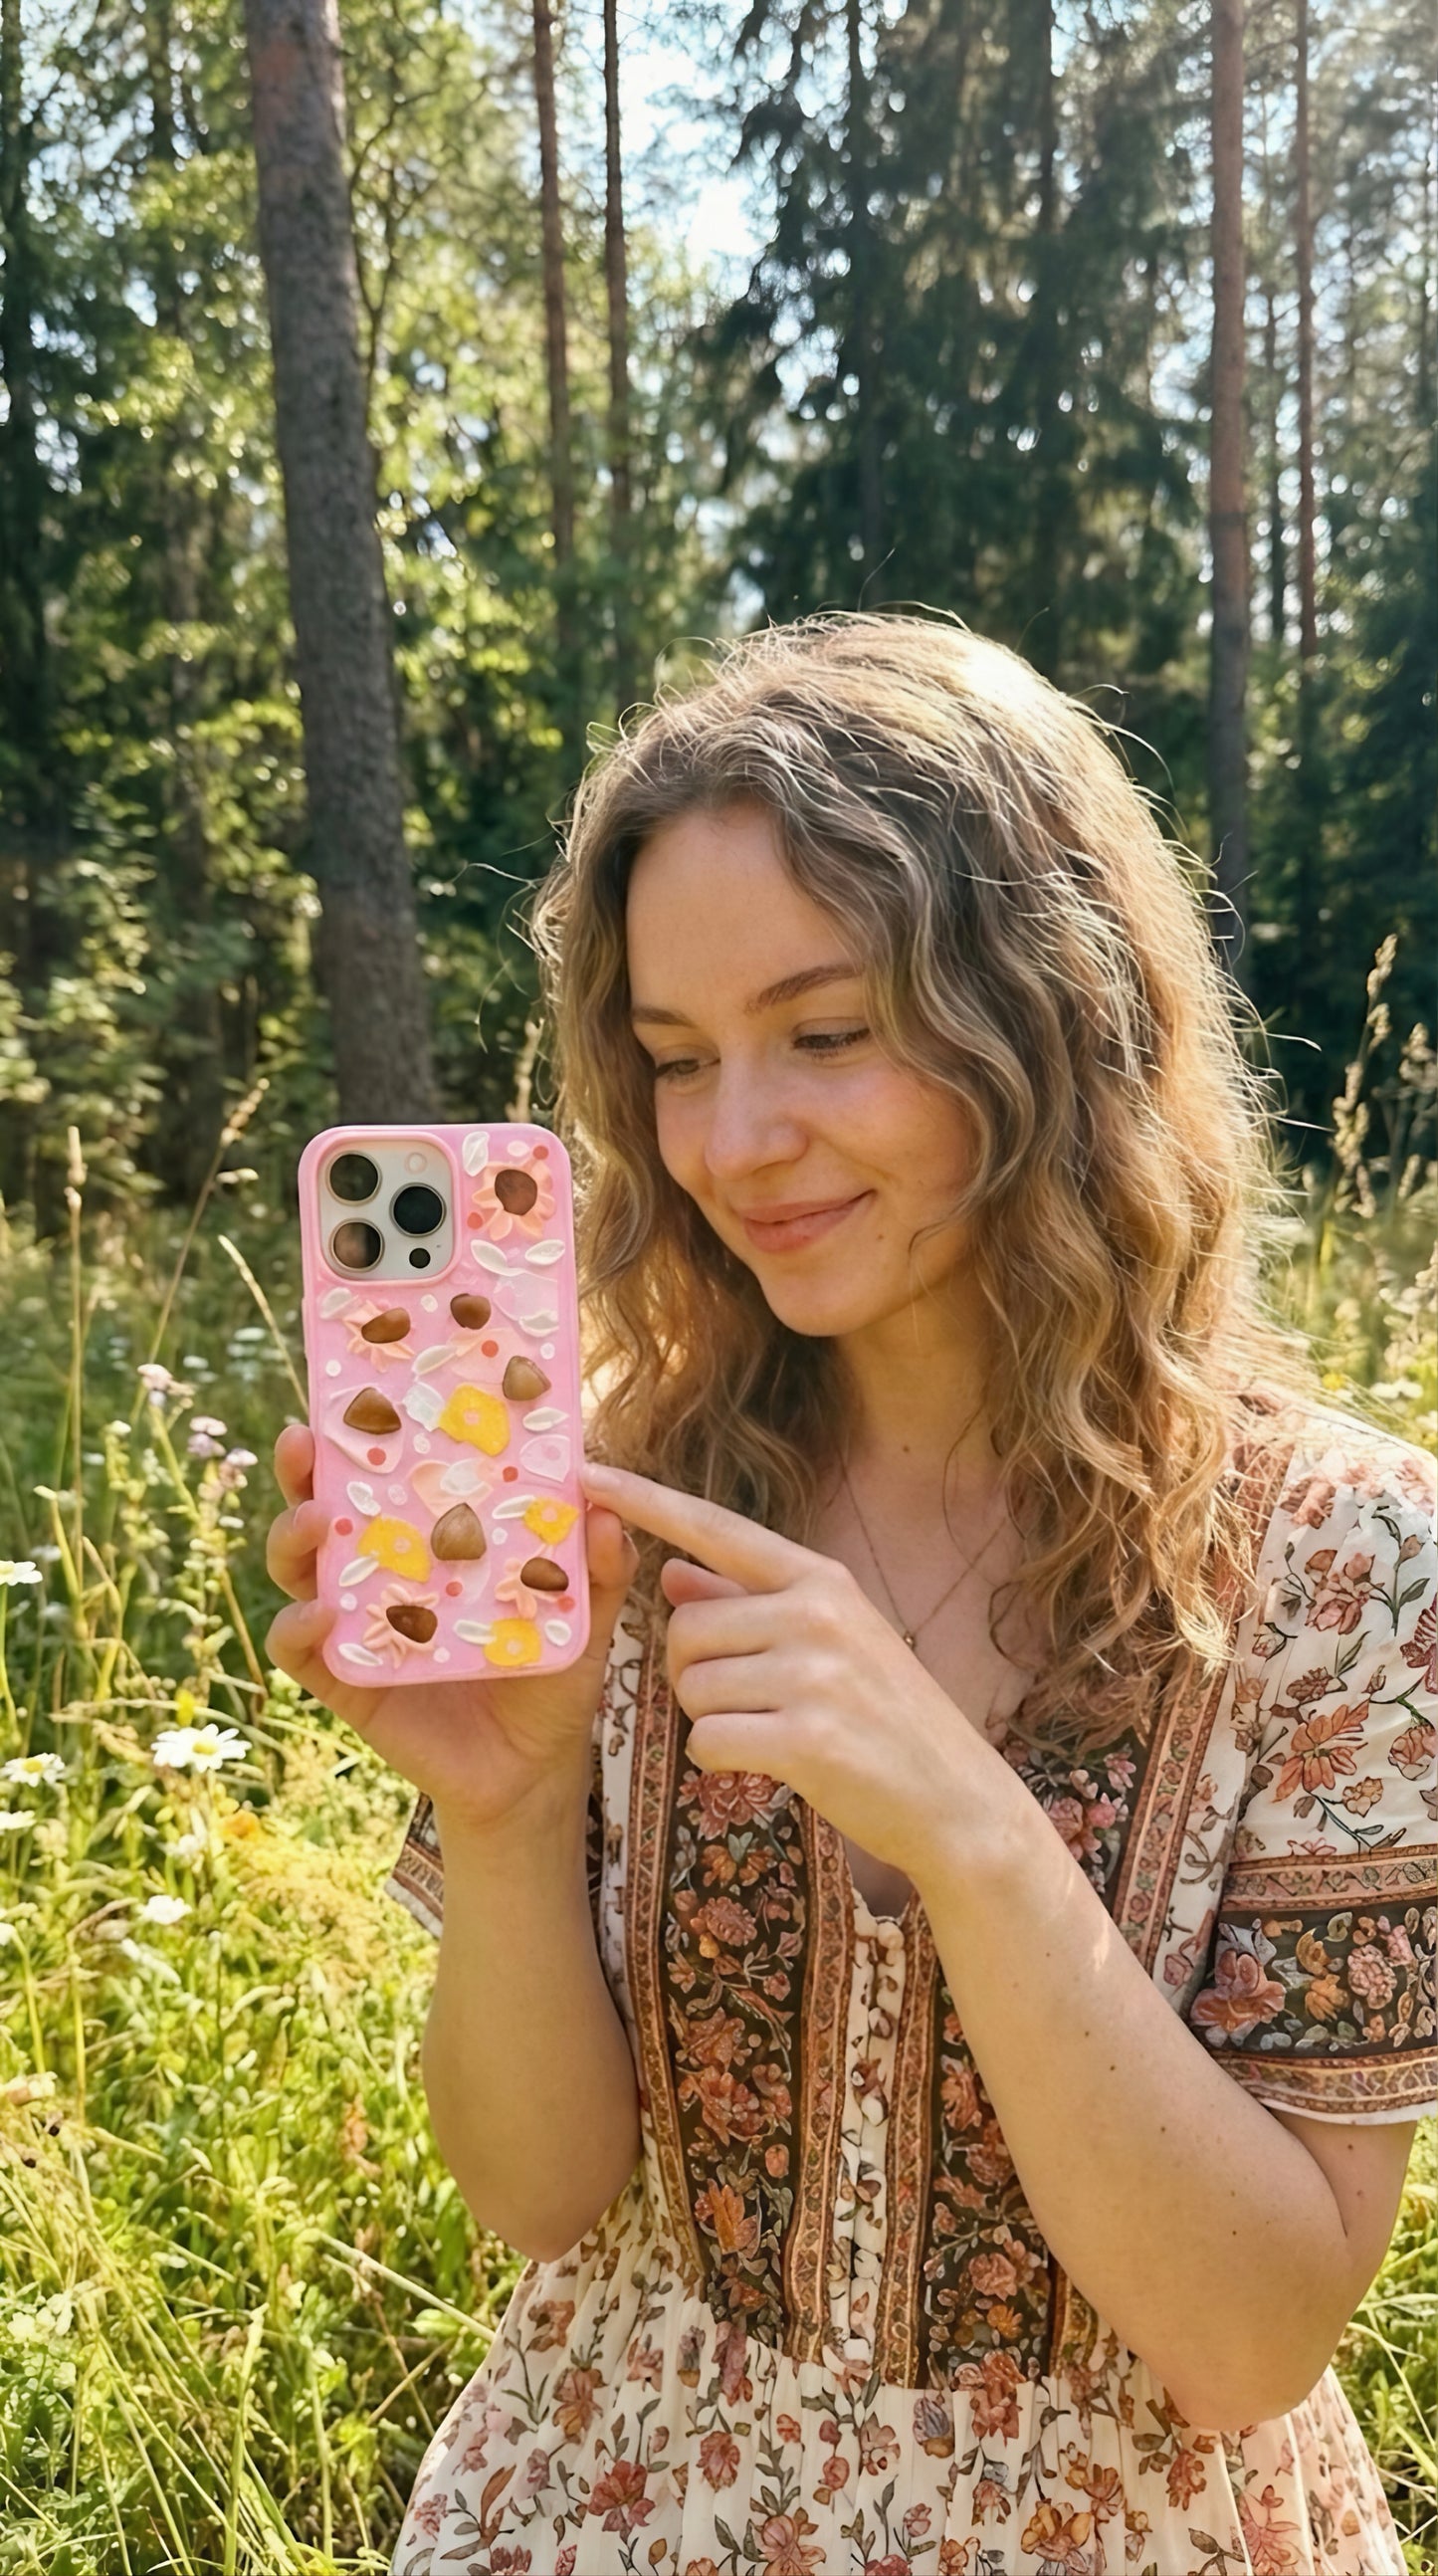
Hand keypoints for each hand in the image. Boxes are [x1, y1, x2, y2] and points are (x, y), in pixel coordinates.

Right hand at [266, 1423, 639, 1838]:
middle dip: (305, 1468)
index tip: (361, 1385)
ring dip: (293, 1537)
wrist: (534, 1768)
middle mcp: (383, 1572)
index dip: (368, 1430)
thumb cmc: (552, 1673)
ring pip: (300, 1570)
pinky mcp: (346, 1683)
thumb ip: (602, 1566)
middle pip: (325, 1506)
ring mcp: (358, 1625)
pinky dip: (299, 1630)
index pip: (390, 1473)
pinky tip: (319, 1615)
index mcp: (432, 1539)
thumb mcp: (586, 1613)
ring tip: (314, 1519)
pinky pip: (302, 1653)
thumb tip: (605, 1506)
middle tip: (306, 1437)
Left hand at [577, 1460, 1001, 1884]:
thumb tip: (671, 1570)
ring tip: (771, 1730)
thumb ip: (747, 1601)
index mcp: (821, 1579)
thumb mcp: (830, 1639)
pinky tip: (771, 1763)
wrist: (957, 1799)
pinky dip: (722, 1759)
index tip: (587, 1472)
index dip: (646, 1500)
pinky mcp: (807, 1739)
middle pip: (685, 1627)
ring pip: (691, 1687)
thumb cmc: (886, 1716)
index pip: (716, 1528)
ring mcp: (814, 1675)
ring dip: (710, 1719)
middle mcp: (817, 1613)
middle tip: (748, 1700)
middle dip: (693, 1671)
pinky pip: (707, 1740)